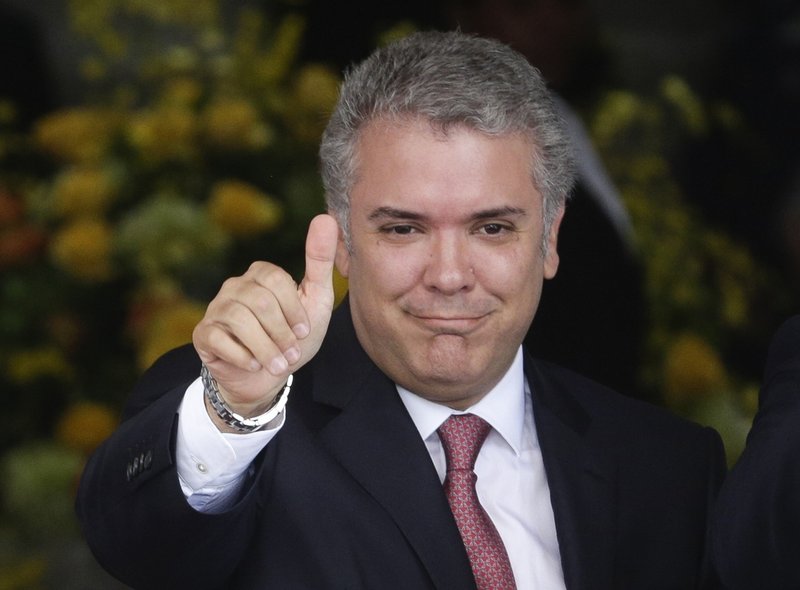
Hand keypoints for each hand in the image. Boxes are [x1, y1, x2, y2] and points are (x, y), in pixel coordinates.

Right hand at [192, 214, 338, 418]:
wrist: (267, 378)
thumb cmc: (292, 337)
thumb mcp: (314, 299)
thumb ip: (320, 261)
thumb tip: (326, 218)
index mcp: (260, 275)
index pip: (274, 280)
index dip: (293, 310)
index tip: (304, 332)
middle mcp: (234, 286)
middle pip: (259, 301)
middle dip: (280, 333)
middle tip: (291, 353)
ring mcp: (216, 309)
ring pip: (239, 320)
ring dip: (265, 347)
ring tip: (278, 364)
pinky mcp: (203, 334)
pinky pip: (218, 339)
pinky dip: (242, 356)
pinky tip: (254, 364)